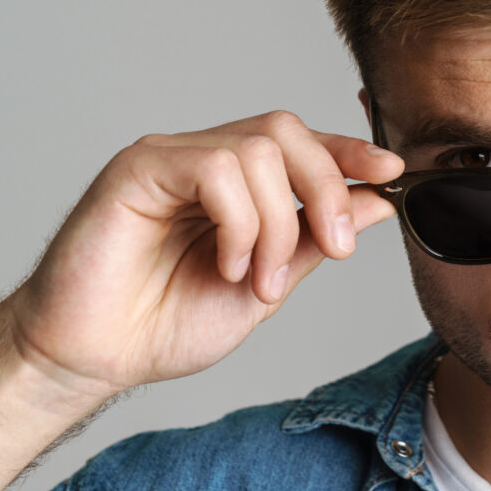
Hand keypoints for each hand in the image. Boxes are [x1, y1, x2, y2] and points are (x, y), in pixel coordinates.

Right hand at [0, 110, 402, 402]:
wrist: (98, 358)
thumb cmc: (167, 323)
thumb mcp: (268, 285)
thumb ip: (314, 241)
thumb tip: (376, 204)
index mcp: (239, 186)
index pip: (302, 145)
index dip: (350, 153)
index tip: (392, 174)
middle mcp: (206, 161)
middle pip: (288, 132)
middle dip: (327, 189)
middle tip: (337, 247)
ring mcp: (172, 160)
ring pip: (257, 151)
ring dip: (278, 227)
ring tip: (258, 280)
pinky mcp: (139, 168)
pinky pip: (215, 169)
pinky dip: (240, 224)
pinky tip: (226, 264)